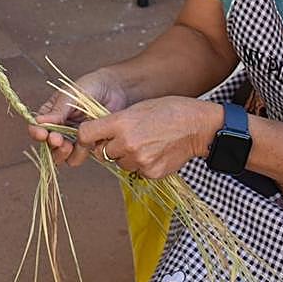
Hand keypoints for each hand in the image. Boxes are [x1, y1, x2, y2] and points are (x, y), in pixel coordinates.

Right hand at [28, 68, 129, 165]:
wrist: (117, 90)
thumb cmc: (92, 87)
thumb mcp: (72, 94)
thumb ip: (58, 110)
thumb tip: (39, 121)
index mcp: (51, 114)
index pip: (38, 127)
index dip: (37, 132)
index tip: (42, 134)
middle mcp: (60, 128)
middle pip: (48, 145)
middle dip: (51, 145)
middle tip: (58, 140)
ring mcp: (74, 138)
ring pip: (61, 155)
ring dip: (62, 153)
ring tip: (69, 145)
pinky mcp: (88, 146)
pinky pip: (79, 156)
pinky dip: (80, 154)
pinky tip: (86, 145)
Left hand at [74, 97, 222, 176]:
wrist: (197, 126)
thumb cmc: (168, 111)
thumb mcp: (137, 108)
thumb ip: (115, 122)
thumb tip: (98, 135)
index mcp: (121, 122)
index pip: (85, 133)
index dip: (85, 135)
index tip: (90, 136)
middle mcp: (126, 143)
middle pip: (102, 151)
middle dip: (110, 146)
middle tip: (128, 137)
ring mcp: (139, 160)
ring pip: (119, 162)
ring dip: (126, 156)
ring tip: (146, 143)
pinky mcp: (150, 173)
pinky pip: (136, 171)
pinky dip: (141, 164)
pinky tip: (155, 151)